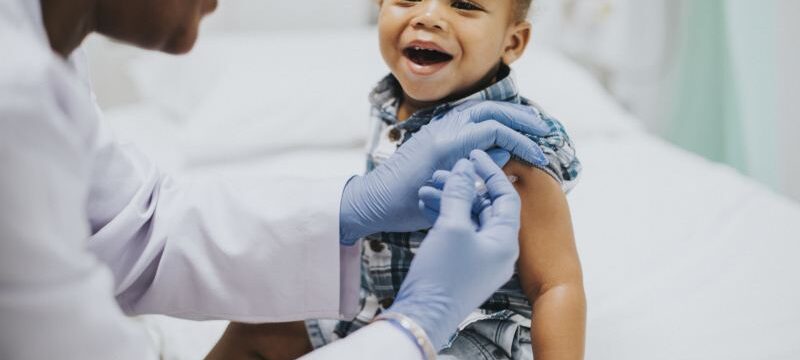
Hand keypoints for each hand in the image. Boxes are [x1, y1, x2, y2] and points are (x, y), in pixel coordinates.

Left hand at [339, 101, 546, 243]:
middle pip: (491, 110)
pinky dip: (490, 120)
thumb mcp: (447, 194)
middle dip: (520, 117)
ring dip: (506, 114)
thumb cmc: (404, 206)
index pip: (496, 129)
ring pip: (479, 110)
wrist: (372, 202)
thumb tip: (505, 149)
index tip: (539, 156)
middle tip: (543, 128)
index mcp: (447, 142)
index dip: (522, 141)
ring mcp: (437, 128)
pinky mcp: (434, 134)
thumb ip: (477, 171)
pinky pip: (468, 118)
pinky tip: (502, 130)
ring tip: (528, 124)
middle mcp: (443, 128)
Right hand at [386, 150, 522, 348]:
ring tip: (426, 188)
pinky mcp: (464, 266)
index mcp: (506, 240)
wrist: (423, 316)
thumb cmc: (442, 273)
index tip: (472, 155)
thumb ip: (460, 193)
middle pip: (487, 206)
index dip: (490, 171)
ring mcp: (482, 259)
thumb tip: (466, 167)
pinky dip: (445, 217)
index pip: (506, 195)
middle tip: (443, 171)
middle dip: (464, 186)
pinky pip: (460, 233)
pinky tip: (426, 205)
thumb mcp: (452, 227)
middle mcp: (499, 249)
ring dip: (450, 200)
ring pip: (470, 219)